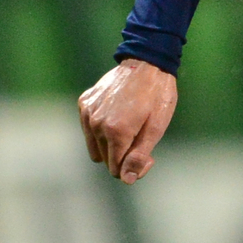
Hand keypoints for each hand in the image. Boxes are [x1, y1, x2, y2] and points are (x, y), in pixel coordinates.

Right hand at [78, 58, 176, 182]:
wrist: (146, 62)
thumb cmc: (158, 96)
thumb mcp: (156, 129)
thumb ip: (139, 156)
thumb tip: (125, 180)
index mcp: (115, 132)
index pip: (116, 170)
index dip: (133, 168)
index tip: (149, 155)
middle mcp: (96, 124)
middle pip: (105, 160)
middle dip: (122, 158)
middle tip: (141, 140)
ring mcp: (87, 112)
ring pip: (95, 146)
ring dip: (111, 145)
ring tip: (130, 128)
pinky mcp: (84, 103)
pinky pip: (89, 128)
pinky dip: (102, 128)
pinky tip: (118, 114)